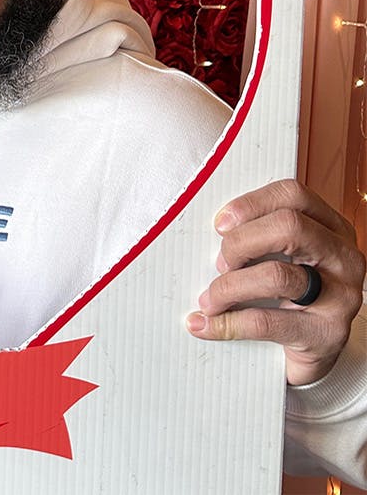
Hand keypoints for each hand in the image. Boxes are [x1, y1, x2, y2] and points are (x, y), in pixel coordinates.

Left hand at [186, 179, 365, 384]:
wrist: (313, 352)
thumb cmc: (288, 297)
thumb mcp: (282, 258)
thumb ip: (258, 238)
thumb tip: (213, 231)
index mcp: (331, 229)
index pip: (294, 196)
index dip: (251, 204)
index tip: (220, 224)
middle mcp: (343, 258)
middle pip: (289, 227)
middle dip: (240, 243)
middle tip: (220, 263)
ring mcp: (341, 297)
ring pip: (277, 275)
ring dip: (229, 286)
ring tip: (210, 299)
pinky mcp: (326, 334)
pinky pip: (266, 322)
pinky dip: (227, 323)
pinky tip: (205, 324)